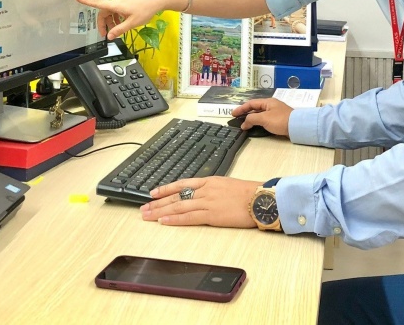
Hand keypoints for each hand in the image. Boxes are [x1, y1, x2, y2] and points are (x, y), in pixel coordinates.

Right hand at [75, 0, 177, 39]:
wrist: (156, 1)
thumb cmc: (144, 11)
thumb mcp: (132, 23)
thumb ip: (119, 30)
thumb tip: (109, 36)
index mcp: (115, 5)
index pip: (98, 3)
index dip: (86, 1)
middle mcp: (116, 1)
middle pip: (104, 12)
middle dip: (104, 24)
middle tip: (107, 35)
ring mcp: (121, 0)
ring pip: (110, 12)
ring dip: (111, 21)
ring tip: (118, 30)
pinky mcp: (125, 1)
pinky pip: (116, 10)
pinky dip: (116, 17)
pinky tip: (123, 23)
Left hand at [140, 177, 260, 227]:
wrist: (261, 199)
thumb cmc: (249, 193)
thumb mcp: (228, 185)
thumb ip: (214, 189)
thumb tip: (203, 195)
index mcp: (209, 181)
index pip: (182, 184)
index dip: (165, 189)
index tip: (153, 193)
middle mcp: (205, 190)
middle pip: (176, 196)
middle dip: (157, 202)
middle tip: (143, 207)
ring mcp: (207, 202)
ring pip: (178, 206)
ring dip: (160, 211)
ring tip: (147, 215)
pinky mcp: (212, 215)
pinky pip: (189, 217)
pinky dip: (174, 219)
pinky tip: (163, 221)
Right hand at [231, 98, 293, 137]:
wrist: (297, 127)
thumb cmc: (280, 120)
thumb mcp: (264, 118)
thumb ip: (252, 119)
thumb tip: (244, 123)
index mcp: (267, 102)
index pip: (251, 103)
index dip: (241, 108)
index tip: (233, 114)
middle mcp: (271, 106)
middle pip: (255, 109)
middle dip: (246, 114)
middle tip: (237, 119)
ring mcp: (275, 113)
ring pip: (260, 115)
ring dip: (252, 119)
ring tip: (245, 125)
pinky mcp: (278, 120)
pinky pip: (265, 120)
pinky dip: (258, 123)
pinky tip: (256, 127)